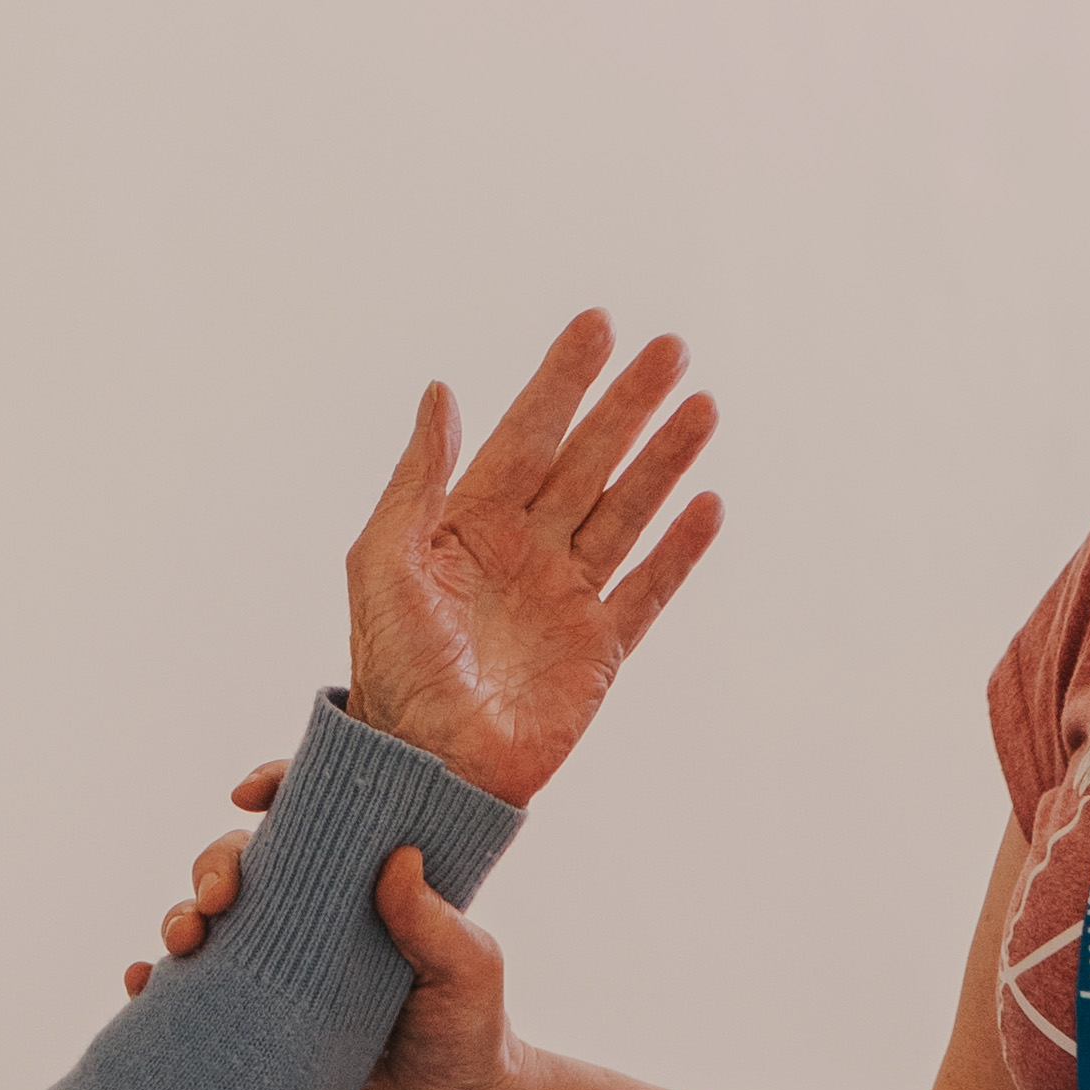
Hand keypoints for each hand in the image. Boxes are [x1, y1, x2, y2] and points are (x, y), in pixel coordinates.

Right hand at [123, 781, 526, 1089]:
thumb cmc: (471, 1034)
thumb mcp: (470, 972)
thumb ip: (438, 924)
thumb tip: (399, 858)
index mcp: (361, 889)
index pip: (313, 819)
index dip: (276, 789)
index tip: (249, 793)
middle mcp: (310, 920)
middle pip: (243, 865)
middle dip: (215, 864)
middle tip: (219, 897)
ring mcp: (276, 972)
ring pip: (207, 922)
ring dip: (179, 916)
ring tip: (184, 941)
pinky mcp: (254, 1024)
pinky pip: (189, 995)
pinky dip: (154, 982)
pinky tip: (142, 983)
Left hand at [344, 311, 719, 808]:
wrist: (423, 764)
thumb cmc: (390, 667)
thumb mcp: (382, 561)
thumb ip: (417, 478)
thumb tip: (443, 391)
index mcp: (469, 522)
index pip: (527, 432)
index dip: (562, 379)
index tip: (598, 325)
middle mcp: (525, 549)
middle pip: (588, 458)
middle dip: (629, 403)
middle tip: (671, 348)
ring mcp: (567, 596)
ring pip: (627, 509)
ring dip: (666, 459)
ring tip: (702, 406)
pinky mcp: (600, 648)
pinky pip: (650, 587)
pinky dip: (680, 548)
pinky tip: (708, 503)